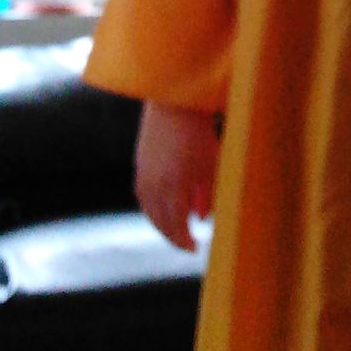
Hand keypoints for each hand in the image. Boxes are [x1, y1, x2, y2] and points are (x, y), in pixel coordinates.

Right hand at [134, 101, 219, 251]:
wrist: (174, 102)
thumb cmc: (199, 132)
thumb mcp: (210, 165)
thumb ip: (207, 194)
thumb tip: (201, 219)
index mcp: (173, 187)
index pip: (176, 226)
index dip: (185, 241)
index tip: (195, 248)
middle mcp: (154, 184)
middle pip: (160, 222)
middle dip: (173, 237)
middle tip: (186, 245)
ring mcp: (143, 174)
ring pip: (149, 210)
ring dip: (162, 224)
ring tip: (175, 231)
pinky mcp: (140, 164)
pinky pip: (143, 196)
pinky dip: (152, 208)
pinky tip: (162, 211)